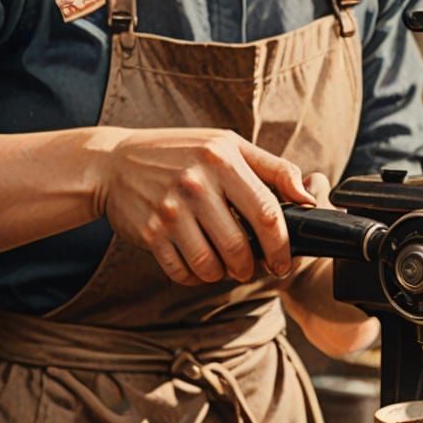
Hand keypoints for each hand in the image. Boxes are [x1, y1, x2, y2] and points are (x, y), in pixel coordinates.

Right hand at [96, 127, 314, 285]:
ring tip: (228, 267)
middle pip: (240, 245)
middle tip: (255, 268)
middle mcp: (197, 184)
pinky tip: (199, 265)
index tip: (285, 260)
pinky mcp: (151, 232)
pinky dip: (196, 276)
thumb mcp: (228, 145)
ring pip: (211, 264)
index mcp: (223, 159)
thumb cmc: (181, 152)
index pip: (266, 211)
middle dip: (253, 266)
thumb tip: (308, 196)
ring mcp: (171, 210)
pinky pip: (182, 271)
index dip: (281, 244)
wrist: (113, 163)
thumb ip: (273, 168)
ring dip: (225, 274)